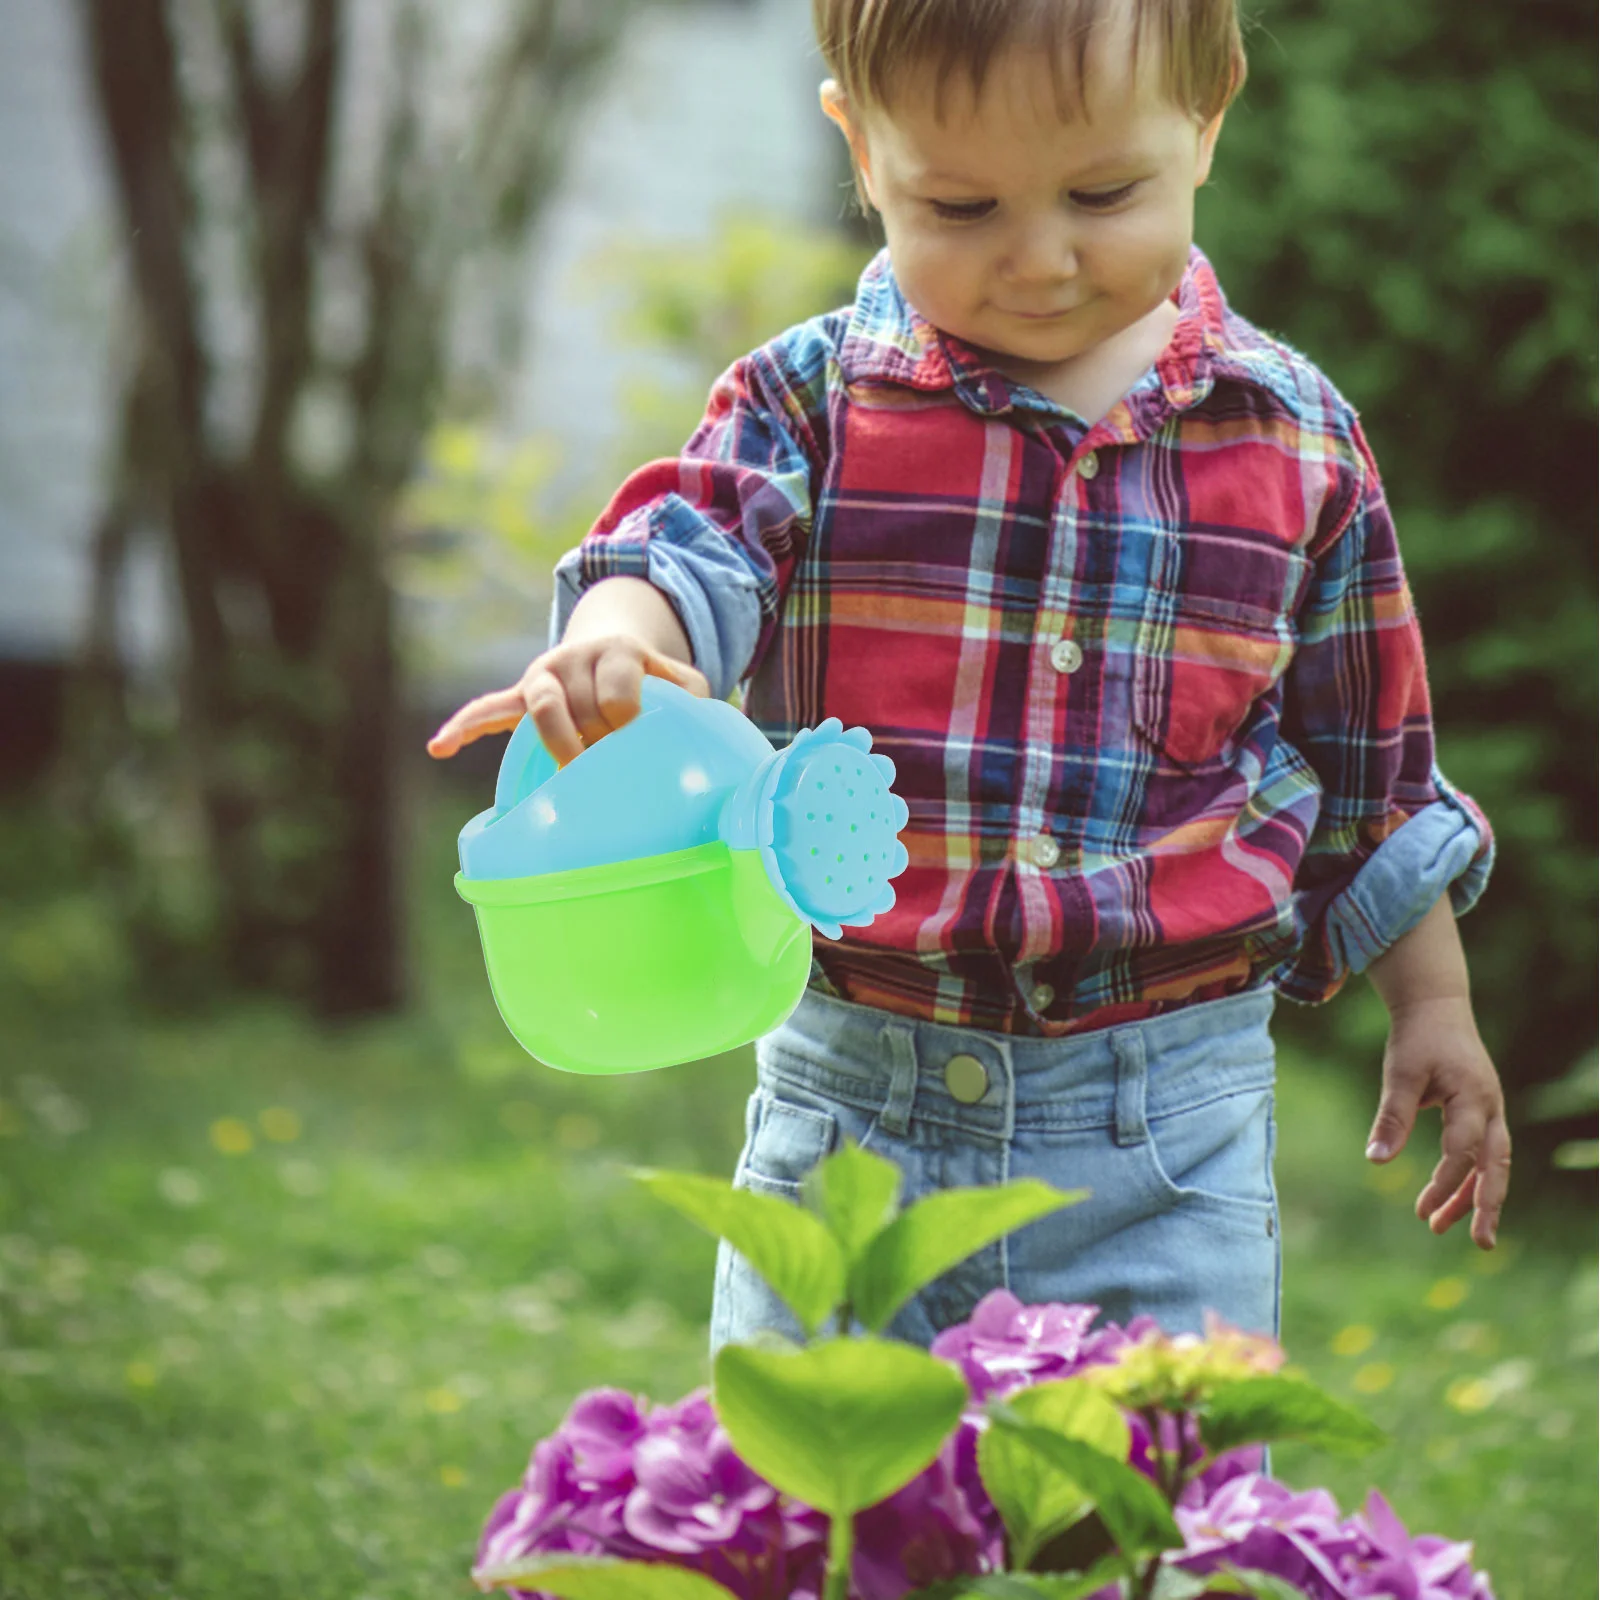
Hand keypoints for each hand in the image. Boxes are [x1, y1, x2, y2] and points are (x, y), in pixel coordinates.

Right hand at [426, 634, 709, 764]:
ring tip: (567, 765)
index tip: (633, 739)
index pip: (619, 689)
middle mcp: (578, 658)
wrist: (617, 650)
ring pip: (539, 706)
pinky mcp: (522, 693)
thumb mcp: (684, 682)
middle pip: (579, 704)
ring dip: (553, 739)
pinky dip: (465, 726)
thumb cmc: (657, 682)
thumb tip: (730, 733)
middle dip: (592, 737)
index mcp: (622, 653)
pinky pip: (489, 708)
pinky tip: (439, 747)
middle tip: (606, 764)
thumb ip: (700, 700)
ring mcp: (546, 676)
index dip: (626, 717)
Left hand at [1365, 994, 1509, 1249]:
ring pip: (1492, 1163)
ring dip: (1473, 1196)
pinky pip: (1483, 1152)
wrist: (1435, 1008)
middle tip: (1480, 1245)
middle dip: (1488, 1206)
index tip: (1423, 1210)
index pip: (1463, 1151)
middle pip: (1496, 1166)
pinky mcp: (1482, 1112)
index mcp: (1473, 1097)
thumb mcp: (1399, 1074)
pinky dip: (1469, 1176)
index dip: (1447, 1183)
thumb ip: (1391, 1117)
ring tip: (1440, 1226)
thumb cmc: (1416, 1039)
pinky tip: (1446, 1197)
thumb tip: (1375, 1161)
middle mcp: (1490, 1107)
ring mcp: (1490, 1110)